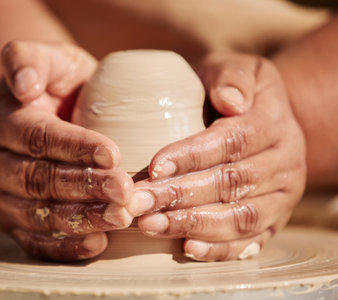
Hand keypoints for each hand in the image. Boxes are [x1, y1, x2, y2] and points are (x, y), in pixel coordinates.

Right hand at [0, 41, 132, 261]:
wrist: (42, 111)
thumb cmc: (56, 85)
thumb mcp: (47, 59)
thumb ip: (28, 58)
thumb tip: (22, 84)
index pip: (38, 137)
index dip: (75, 147)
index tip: (114, 155)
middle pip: (38, 179)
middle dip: (84, 187)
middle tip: (126, 193)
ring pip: (37, 213)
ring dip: (80, 219)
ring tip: (119, 218)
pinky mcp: (9, 221)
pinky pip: (32, 240)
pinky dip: (63, 246)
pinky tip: (95, 244)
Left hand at [127, 53, 306, 260]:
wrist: (264, 121)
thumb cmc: (233, 93)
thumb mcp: (237, 69)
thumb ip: (232, 77)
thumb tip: (230, 100)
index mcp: (274, 122)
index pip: (232, 141)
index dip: (192, 156)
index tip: (152, 167)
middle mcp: (285, 162)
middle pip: (231, 183)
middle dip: (181, 195)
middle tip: (138, 203)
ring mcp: (282, 196)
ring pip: (240, 217)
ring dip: (193, 224)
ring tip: (151, 225)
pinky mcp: (273, 220)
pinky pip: (250, 240)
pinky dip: (219, 249)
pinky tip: (187, 250)